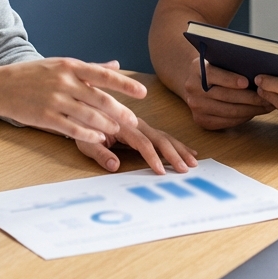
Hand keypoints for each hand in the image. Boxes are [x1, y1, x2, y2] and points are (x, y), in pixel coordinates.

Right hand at [0, 58, 142, 143]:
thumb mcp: (61, 65)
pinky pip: (73, 129)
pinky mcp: (46, 117)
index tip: (142, 92)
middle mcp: (65, 82)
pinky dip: (88, 135)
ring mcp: (55, 100)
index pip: (103, 75)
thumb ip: (90, 67)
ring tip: (117, 132)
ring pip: (88, 116)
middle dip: (119, 111)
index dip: (125, 84)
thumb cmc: (33, 74)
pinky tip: (99, 139)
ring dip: (106, 126)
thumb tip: (115, 65)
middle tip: (134, 121)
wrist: (0, 86)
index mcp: (70, 66)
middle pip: (99, 99)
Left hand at [76, 116, 199, 174]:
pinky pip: (164, 136)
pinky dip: (178, 144)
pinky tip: (190, 151)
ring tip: (194, 162)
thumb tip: (115, 166)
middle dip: (174, 154)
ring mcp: (142, 125)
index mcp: (123, 125)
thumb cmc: (83, 126)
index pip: (142, 143)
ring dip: (180, 149)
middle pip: (159, 138)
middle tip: (186, 169)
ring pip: (165, 136)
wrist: (83, 107)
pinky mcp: (144, 129)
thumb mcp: (85, 141)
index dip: (152, 157)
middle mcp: (136, 123)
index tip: (161, 171)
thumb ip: (99, 153)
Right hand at [181, 54, 273, 129]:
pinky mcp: (201, 121)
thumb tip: (258, 72)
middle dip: (251, 98)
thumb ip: (230, 63)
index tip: (247, 82)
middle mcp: (192, 89)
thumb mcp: (217, 60)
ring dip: (251, 110)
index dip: (230, 79)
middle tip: (268, 97)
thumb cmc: (215, 68)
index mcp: (196, 69)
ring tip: (267, 106)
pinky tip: (255, 112)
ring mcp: (196, 107)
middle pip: (225, 96)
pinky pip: (227, 121)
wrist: (195, 82)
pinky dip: (244, 118)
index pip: (213, 74)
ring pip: (229, 111)